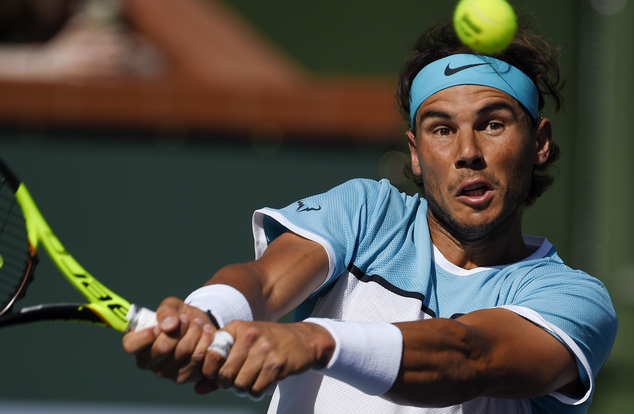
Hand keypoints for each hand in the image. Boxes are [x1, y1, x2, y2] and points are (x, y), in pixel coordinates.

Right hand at [122, 297, 217, 385]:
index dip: (145, 335)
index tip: (159, 326)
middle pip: (162, 348)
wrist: (201, 326)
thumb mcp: (171, 306)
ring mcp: (167, 372)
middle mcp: (149, 362)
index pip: (131, 345)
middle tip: (186, 319)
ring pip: (183, 351)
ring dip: (194, 332)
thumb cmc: (179, 317)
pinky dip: (205, 342)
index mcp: (138, 344)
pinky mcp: (186, 376)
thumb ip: (166, 311)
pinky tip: (206, 333)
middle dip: (179, 328)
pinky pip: (198, 359)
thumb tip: (168, 325)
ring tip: (198, 323)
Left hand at [196, 321, 335, 398]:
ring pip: (240, 384)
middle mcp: (249, 336)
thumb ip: (219, 366)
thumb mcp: (243, 346)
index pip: (212, 356)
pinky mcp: (277, 364)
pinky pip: (257, 389)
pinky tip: (263, 382)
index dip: (212, 371)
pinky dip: (257, 391)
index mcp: (237, 328)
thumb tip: (197, 389)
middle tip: (238, 380)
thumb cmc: (268, 343)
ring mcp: (264, 349)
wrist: (303, 340)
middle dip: (229, 383)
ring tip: (251, 381)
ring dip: (244, 389)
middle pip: (225, 374)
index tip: (220, 373)